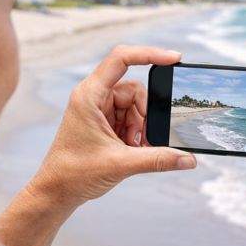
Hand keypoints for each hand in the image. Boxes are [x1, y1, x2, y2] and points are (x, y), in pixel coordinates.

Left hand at [30, 45, 195, 209]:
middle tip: (139, 141)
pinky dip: (135, 134)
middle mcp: (93, 96)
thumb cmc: (74, 174)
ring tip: (130, 149)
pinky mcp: (103, 121)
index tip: (174, 59)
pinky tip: (128, 150)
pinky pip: (129, 118)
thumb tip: (189, 159)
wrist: (56, 191)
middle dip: (144, 117)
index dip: (150, 54)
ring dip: (140, 128)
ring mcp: (98, 108)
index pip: (121, 59)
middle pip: (135, 90)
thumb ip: (157, 159)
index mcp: (89, 95)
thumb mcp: (121, 164)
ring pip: (135, 106)